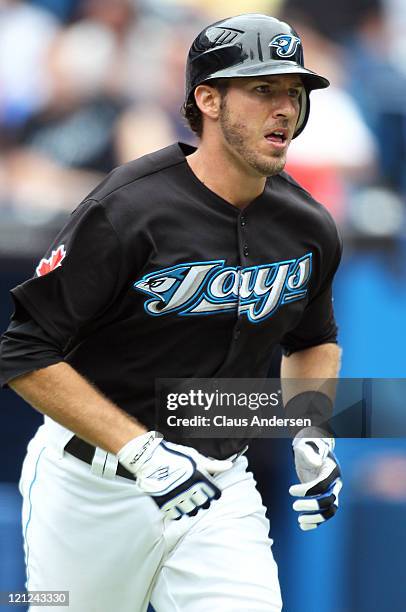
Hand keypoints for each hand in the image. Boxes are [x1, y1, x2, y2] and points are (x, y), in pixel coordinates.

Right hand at [117, 432, 232, 519]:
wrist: (148, 458)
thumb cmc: (173, 455)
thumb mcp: (194, 456)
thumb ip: (213, 465)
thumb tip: (229, 465)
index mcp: (198, 477)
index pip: (215, 494)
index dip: (214, 493)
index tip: (210, 491)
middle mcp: (189, 489)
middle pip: (204, 504)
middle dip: (203, 500)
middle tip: (196, 494)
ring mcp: (177, 498)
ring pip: (191, 511)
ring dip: (191, 507)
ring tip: (186, 498)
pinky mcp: (165, 504)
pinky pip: (176, 515)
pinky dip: (177, 511)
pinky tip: (176, 502)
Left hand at [289, 432, 341, 530]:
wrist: (313, 451)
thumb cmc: (308, 447)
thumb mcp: (305, 446)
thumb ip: (308, 454)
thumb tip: (316, 464)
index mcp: (332, 470)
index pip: (323, 485)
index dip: (307, 491)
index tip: (290, 491)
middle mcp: (336, 483)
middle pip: (329, 501)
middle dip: (312, 506)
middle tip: (294, 506)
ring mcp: (333, 492)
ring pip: (330, 511)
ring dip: (316, 518)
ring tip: (299, 520)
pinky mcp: (327, 498)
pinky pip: (325, 514)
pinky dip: (315, 522)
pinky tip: (302, 525)